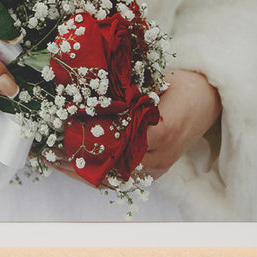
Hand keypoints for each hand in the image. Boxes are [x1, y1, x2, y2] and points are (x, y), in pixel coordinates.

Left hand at [40, 70, 220, 185]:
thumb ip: (122, 88)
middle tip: (46, 151)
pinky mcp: (155, 173)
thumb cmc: (180, 84)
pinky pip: (120, 178)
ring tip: (52, 160)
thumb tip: (81, 86)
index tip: (59, 132)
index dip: (84, 139)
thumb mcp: (152, 78)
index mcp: (160, 129)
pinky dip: (95, 173)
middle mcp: (158, 156)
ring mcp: (157, 168)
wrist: (210, 100)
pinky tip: (73, 166)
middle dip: (74, 160)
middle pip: (108, 165)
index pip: (114, 141)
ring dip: (80, 171)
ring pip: (111, 177)